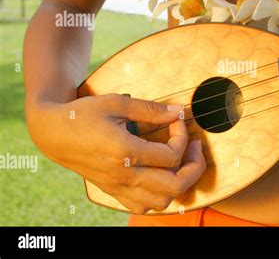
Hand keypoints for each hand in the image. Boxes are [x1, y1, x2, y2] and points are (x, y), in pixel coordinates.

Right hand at [26, 94, 206, 213]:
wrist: (53, 134)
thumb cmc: (83, 115)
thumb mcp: (116, 103)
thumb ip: (150, 110)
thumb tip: (178, 112)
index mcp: (124, 152)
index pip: (171, 155)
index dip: (182, 136)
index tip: (176, 120)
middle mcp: (123, 175)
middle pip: (175, 185)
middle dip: (194, 166)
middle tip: (194, 147)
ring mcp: (118, 186)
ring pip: (162, 201)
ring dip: (178, 183)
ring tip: (178, 162)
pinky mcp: (112, 191)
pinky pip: (143, 206)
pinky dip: (159, 195)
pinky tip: (159, 174)